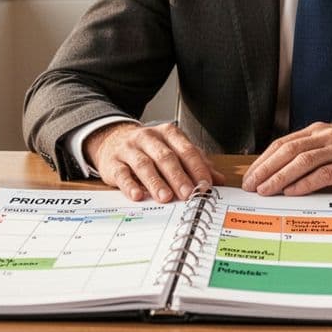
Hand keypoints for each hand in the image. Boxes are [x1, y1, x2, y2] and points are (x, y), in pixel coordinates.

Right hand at [84, 122, 225, 202]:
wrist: (112, 139)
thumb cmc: (150, 149)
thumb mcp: (174, 151)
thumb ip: (196, 164)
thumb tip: (219, 180)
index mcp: (168, 133)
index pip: (186, 150)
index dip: (197, 168)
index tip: (205, 185)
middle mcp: (148, 138)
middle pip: (165, 157)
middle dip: (178, 177)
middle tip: (188, 194)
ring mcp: (129, 149)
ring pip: (144, 164)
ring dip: (156, 182)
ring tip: (165, 197)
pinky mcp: (113, 162)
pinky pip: (122, 174)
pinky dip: (129, 185)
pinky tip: (137, 196)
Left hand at [240, 124, 331, 195]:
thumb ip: (313, 155)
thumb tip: (283, 176)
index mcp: (319, 131)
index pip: (283, 143)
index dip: (264, 159)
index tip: (251, 176)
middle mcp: (327, 136)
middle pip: (288, 150)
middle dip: (266, 168)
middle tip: (251, 185)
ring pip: (302, 160)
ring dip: (280, 176)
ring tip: (266, 190)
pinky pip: (324, 174)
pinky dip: (305, 183)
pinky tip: (292, 192)